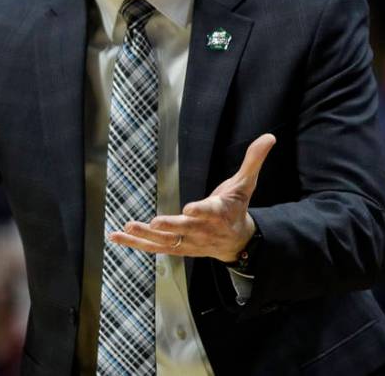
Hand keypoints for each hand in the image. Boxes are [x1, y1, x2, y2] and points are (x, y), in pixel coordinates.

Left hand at [109, 133, 275, 262]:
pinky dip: (135, 242)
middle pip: (185, 229)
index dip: (201, 211)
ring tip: (127, 227)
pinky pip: (154, 247)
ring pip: (166, 241)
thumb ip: (253, 161)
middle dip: (170, 226)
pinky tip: (115, 236)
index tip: (190, 209)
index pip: (211, 212)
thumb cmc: (236, 208)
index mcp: (220, 213)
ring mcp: (188, 241)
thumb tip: (269, 137)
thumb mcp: (245, 184)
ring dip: (144, 236)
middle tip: (154, 222)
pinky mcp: (177, 247)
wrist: (238, 242)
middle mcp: (203, 230)